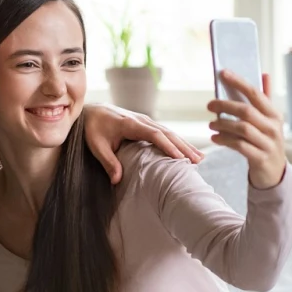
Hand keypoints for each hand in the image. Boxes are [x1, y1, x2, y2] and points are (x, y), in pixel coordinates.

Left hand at [83, 104, 203, 184]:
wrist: (92, 110)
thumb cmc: (93, 128)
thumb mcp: (96, 145)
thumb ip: (107, 161)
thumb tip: (117, 180)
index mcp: (131, 124)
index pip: (154, 134)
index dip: (168, 146)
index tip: (180, 158)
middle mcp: (142, 120)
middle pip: (167, 133)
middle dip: (183, 147)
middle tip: (197, 161)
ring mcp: (146, 121)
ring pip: (169, 132)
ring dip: (184, 144)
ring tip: (199, 158)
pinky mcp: (146, 124)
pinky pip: (165, 133)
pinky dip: (177, 141)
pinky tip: (187, 151)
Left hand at [207, 72, 286, 189]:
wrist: (275, 172)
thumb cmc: (266, 141)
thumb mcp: (269, 121)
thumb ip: (264, 99)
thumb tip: (263, 74)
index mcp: (275, 115)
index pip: (256, 94)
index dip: (239, 82)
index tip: (223, 73)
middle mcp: (274, 128)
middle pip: (246, 111)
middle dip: (225, 105)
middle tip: (209, 105)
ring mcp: (268, 144)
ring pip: (242, 129)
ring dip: (222, 124)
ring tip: (211, 124)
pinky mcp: (260, 158)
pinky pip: (239, 145)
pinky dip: (224, 140)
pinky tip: (215, 138)